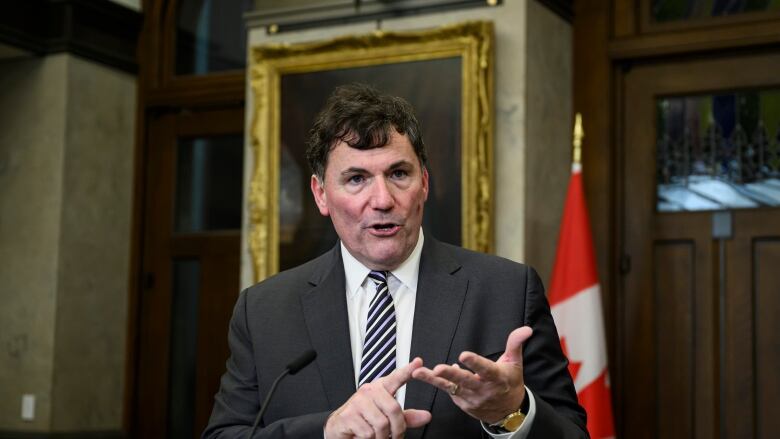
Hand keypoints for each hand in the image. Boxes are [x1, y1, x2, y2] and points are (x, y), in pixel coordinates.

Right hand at [325, 357, 431, 437]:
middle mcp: (369, 391)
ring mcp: (357, 402)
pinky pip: (368, 433)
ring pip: (382, 424)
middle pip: (394, 409)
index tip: (419, 362)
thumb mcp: (387, 418)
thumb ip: (406, 417)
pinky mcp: (348, 416)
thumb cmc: (364, 421)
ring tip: (378, 437)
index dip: (407, 370)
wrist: (339, 429)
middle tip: (395, 437)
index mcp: (380, 389)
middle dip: (397, 430)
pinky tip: (364, 436)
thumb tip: (427, 416)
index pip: (396, 378)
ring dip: (382, 437)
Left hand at [412, 326, 532, 423]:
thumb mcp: (515, 363)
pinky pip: (448, 391)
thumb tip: (526, 329)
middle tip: (437, 368)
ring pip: (450, 387)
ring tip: (418, 373)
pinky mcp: (462, 403)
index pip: (485, 369)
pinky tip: (429, 374)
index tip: (463, 355)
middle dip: (450, 374)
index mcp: (496, 378)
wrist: (509, 411)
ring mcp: (471, 398)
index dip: (475, 363)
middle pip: (465, 381)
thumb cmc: (510, 383)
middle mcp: (483, 390)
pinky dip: (439, 382)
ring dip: (433, 380)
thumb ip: (515, 344)